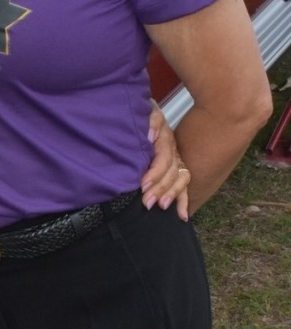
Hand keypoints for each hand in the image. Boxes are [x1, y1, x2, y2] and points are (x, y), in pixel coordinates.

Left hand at [141, 103, 189, 219]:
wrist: (146, 112)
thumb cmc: (143, 115)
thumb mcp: (148, 112)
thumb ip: (151, 120)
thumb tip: (151, 136)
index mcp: (167, 140)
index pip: (164, 159)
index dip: (155, 173)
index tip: (143, 185)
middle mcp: (175, 152)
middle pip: (172, 173)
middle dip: (160, 189)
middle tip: (147, 202)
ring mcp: (178, 162)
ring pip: (180, 181)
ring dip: (172, 195)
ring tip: (162, 207)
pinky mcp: (177, 171)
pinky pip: (184, 187)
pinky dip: (184, 202)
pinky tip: (183, 216)